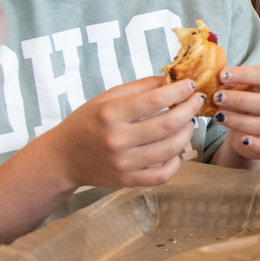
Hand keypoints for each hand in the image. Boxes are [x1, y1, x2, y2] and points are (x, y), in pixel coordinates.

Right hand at [38, 76, 203, 190]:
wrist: (63, 158)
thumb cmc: (86, 122)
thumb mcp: (107, 98)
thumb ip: (140, 87)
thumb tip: (172, 79)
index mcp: (111, 114)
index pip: (155, 100)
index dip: (179, 91)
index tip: (190, 84)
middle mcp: (118, 140)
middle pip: (168, 124)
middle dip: (190, 109)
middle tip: (197, 101)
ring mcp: (124, 164)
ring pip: (171, 149)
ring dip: (187, 133)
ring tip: (188, 122)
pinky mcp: (128, 181)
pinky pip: (163, 175)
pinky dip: (176, 162)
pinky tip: (176, 150)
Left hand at [210, 64, 259, 165]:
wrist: (247, 129)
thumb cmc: (244, 104)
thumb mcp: (238, 90)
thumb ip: (231, 84)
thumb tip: (215, 79)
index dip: (243, 74)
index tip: (221, 75)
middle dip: (240, 100)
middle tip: (217, 98)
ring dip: (241, 121)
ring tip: (219, 117)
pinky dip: (257, 145)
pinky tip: (242, 140)